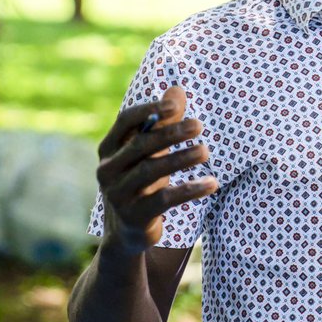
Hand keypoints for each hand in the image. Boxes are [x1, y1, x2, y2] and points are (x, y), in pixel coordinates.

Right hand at [95, 85, 216, 253]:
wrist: (127, 232)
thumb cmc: (142, 181)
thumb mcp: (150, 152)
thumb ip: (163, 122)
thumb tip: (177, 89)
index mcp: (109, 148)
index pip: (125, 122)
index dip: (148, 111)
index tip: (174, 105)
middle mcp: (108, 170)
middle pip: (141, 145)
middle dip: (171, 133)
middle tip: (199, 125)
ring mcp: (118, 194)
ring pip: (151, 172)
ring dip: (181, 159)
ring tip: (206, 151)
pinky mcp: (134, 216)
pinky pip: (164, 200)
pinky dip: (189, 190)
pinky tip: (212, 183)